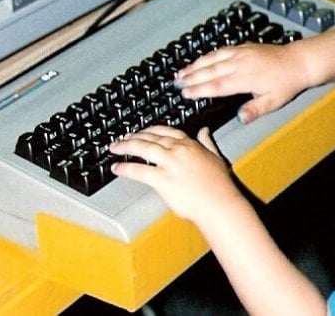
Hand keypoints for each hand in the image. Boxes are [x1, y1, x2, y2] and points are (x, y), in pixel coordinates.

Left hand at [110, 126, 240, 221]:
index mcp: (190, 144)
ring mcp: (169, 164)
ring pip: (142, 148)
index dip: (151, 130)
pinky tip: (116, 168)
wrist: (219, 204)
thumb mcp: (216, 157)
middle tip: (123, 138)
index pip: (166, 131)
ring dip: (125, 146)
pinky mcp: (162, 180)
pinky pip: (139, 171)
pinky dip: (125, 168)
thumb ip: (207, 142)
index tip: (143, 131)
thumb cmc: (219, 186)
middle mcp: (178, 150)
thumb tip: (204, 131)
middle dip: (134, 136)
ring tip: (114, 148)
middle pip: (150, 137)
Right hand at [176, 43, 308, 122]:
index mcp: (245, 78)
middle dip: (191, 77)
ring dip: (195, 65)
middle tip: (175, 83)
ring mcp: (240, 53)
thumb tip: (239, 118)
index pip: (217, 86)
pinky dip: (207, 56)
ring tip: (181, 72)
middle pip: (210, 71)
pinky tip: (199, 60)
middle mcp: (240, 64)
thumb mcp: (273, 101)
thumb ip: (255, 109)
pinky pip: (220, 51)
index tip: (185, 93)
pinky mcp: (243, 47)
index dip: (199, 89)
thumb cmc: (286, 83)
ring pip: (212, 59)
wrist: (298, 61)